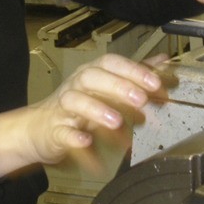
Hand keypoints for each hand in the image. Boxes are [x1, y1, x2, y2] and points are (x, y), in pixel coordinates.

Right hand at [0, 54, 167, 175]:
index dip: (133, 71)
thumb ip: (135, 76)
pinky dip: (74, 137)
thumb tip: (163, 62)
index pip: (111, 63)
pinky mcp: (55, 131)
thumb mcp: (108, 87)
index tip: (156, 84)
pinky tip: (86, 142)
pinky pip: (63, 133)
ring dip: (97, 110)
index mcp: (92, 73)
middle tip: (142, 101)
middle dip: (119, 87)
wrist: (41, 129)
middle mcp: (76, 86)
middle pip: (93, 77)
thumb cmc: (79, 107)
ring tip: (117, 122)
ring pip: (76, 101)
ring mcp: (64, 108)